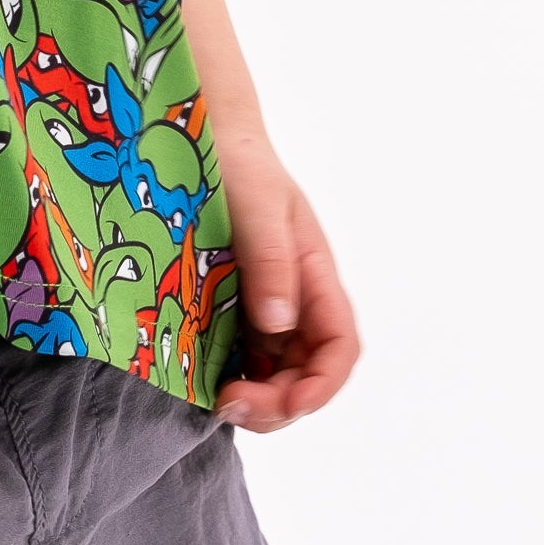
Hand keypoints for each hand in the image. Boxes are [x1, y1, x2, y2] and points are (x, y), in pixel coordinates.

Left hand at [211, 130, 359, 431]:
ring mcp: (264, 310)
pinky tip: (204, 382)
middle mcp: (295, 301)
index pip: (340, 347)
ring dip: (256, 401)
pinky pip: (242, 361)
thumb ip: (272, 261)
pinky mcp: (232, 313)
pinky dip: (232, 381)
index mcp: (314, 277)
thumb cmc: (239, 164)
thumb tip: (279, 323)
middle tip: (231, 403)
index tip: (290, 401)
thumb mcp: (259, 205)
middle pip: (306, 375)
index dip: (323, 384)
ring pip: (275, 377)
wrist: (204, 140)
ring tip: (218, 399)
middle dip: (279, 403)